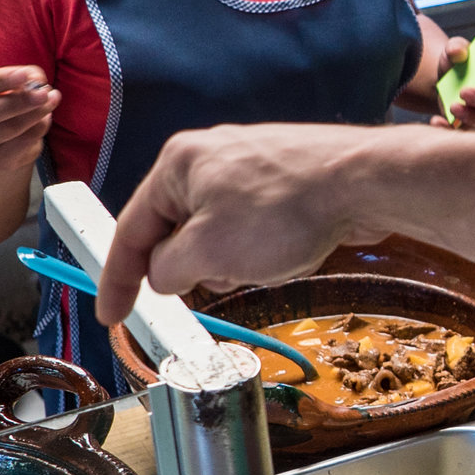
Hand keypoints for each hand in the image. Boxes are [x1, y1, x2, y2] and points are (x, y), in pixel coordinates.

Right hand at [0, 65, 57, 170]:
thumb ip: (22, 76)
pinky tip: (46, 118)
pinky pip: (21, 144)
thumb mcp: (6, 85)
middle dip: (20, 101)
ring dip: (35, 114)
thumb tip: (37, 79)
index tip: (24, 75)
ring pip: (8, 129)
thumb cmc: (1, 103)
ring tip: (52, 100)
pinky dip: (38, 129)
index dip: (1, 79)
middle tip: (43, 93)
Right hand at [98, 123, 374, 322]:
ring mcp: (248, 166)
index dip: (117, 279)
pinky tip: (287, 250)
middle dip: (191, 266)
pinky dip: (260, 248)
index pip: (129, 229)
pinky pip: (252, 226)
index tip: (111, 316)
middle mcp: (208, 158)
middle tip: (218, 281)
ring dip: (231, 260)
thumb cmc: (284, 210)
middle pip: (174, 230)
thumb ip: (168, 269)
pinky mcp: (281, 180)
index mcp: (177, 165)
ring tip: (266, 257)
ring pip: (216, 233)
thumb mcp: (208, 253)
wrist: (363, 182)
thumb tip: (163, 275)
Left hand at [430, 39, 474, 129]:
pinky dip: (450, 128)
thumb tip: (457, 52)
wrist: (441, 82)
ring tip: (452, 107)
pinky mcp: (469, 123)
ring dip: (471, 116)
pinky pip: (465, 130)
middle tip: (465, 92)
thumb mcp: (452, 51)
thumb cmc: (455, 65)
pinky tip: (437, 121)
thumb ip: (456, 47)